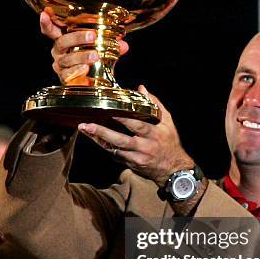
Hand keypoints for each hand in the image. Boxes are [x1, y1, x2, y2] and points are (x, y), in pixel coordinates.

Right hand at [40, 11, 128, 84]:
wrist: (93, 79)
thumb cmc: (92, 56)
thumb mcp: (102, 47)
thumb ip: (111, 43)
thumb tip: (123, 44)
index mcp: (64, 38)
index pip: (50, 29)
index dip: (46, 22)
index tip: (45, 13)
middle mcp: (59, 51)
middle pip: (62, 42)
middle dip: (77, 37)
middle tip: (92, 36)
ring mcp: (61, 65)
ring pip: (66, 59)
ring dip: (81, 56)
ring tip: (95, 56)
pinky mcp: (65, 78)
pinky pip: (68, 75)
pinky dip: (77, 72)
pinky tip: (85, 70)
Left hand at [78, 85, 194, 185]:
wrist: (173, 169)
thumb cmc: (170, 143)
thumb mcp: (168, 122)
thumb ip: (155, 104)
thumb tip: (142, 89)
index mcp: (154, 133)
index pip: (137, 125)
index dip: (123, 118)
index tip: (110, 109)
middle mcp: (144, 146)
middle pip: (121, 140)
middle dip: (103, 132)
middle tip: (88, 125)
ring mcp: (137, 157)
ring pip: (115, 149)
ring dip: (98, 139)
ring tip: (85, 130)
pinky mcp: (132, 164)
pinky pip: (116, 155)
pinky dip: (105, 147)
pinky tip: (94, 139)